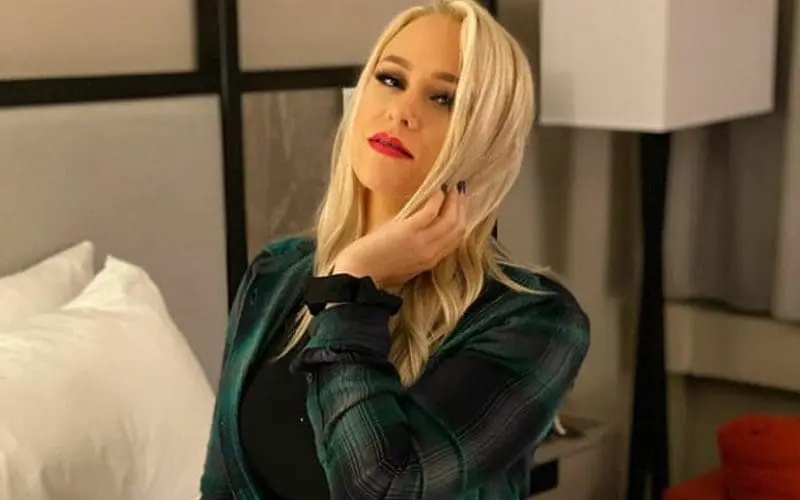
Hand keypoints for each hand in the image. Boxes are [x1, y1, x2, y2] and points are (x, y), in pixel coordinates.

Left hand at [334, 183, 466, 288]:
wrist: (358, 274)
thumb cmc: (375, 268)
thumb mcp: (403, 262)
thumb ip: (416, 249)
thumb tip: (420, 229)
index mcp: (430, 261)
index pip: (457, 239)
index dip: (461, 220)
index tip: (460, 205)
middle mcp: (432, 253)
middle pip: (458, 228)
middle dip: (461, 207)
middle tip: (458, 192)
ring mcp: (422, 242)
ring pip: (450, 220)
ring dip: (453, 201)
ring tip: (450, 187)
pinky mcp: (409, 231)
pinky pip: (431, 211)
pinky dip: (437, 199)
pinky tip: (436, 190)